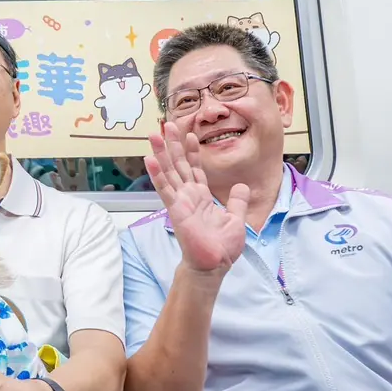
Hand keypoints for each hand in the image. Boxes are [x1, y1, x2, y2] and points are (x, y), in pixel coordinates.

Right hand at [145, 122, 248, 274]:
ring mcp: (180, 202)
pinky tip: (149, 159)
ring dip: (161, 153)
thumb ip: (238, 202)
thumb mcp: (237, 219)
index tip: (190, 133)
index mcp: (202, 197)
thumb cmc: (222, 247)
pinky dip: (157, 174)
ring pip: (169, 172)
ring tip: (155, 135)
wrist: (215, 265)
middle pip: (179, 165)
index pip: (195, 168)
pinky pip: (165, 189)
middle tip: (167, 125)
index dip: (192, 151)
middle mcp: (188, 196)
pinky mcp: (176, 210)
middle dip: (173, 144)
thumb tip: (242, 186)